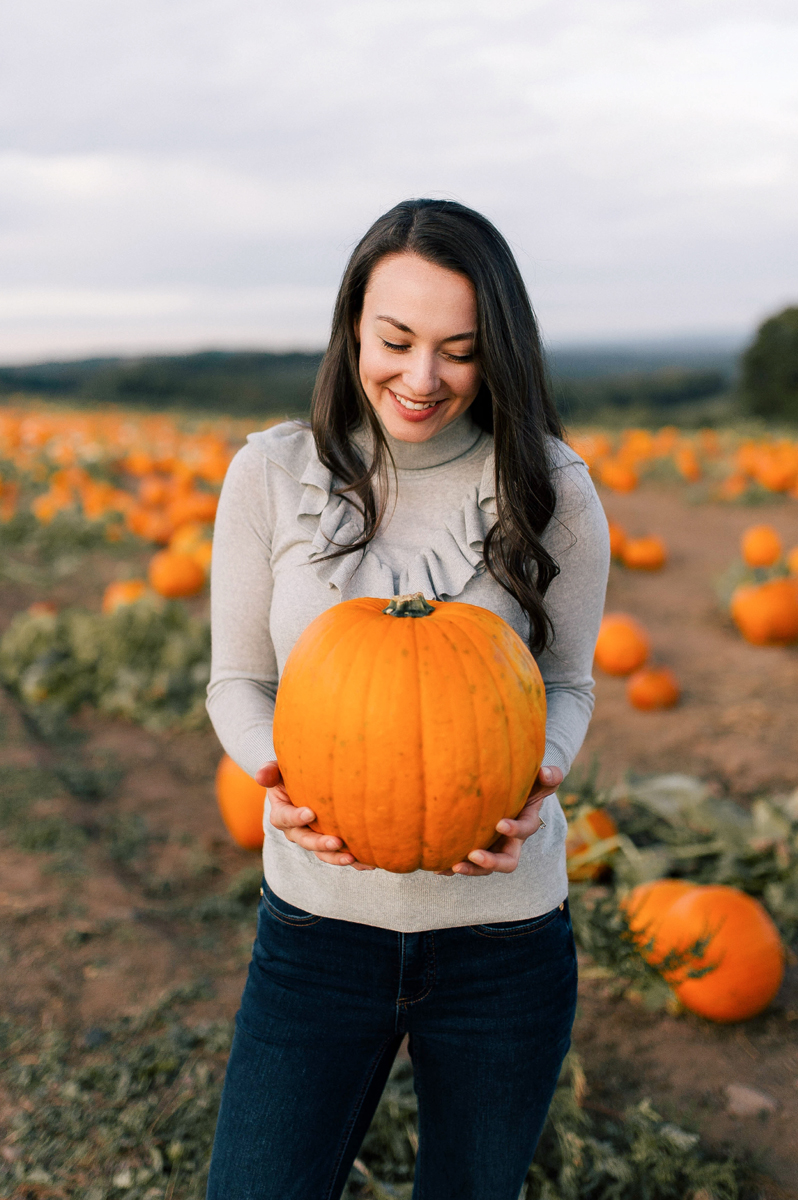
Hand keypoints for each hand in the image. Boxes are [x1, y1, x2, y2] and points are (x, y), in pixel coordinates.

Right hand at [255, 761, 374, 869]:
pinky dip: (354, 861)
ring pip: (322, 853)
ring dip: (336, 857)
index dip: (296, 817)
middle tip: (336, 842)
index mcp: (282, 814)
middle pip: (305, 841)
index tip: (310, 814)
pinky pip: (339, 854)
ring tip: (353, 857)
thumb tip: (261, 775)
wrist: (305, 783)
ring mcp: (313, 838)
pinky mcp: (329, 843)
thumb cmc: (291, 775)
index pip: (285, 818)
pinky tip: (368, 864)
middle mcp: (296, 831)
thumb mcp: (278, 770)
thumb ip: (270, 772)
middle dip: (320, 843)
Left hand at [438, 765, 563, 877]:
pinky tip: (437, 868)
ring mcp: (493, 848)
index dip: (514, 829)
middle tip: (474, 854)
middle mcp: (510, 842)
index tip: (500, 824)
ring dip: (470, 869)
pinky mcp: (476, 850)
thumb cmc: (525, 785)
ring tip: (452, 866)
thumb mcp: (539, 780)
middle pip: (507, 862)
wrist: (508, 793)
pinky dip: (451, 867)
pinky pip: (466, 863)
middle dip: (491, 861)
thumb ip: (549, 776)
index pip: (524, 831)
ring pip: (484, 868)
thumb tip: (544, 771)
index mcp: (525, 824)